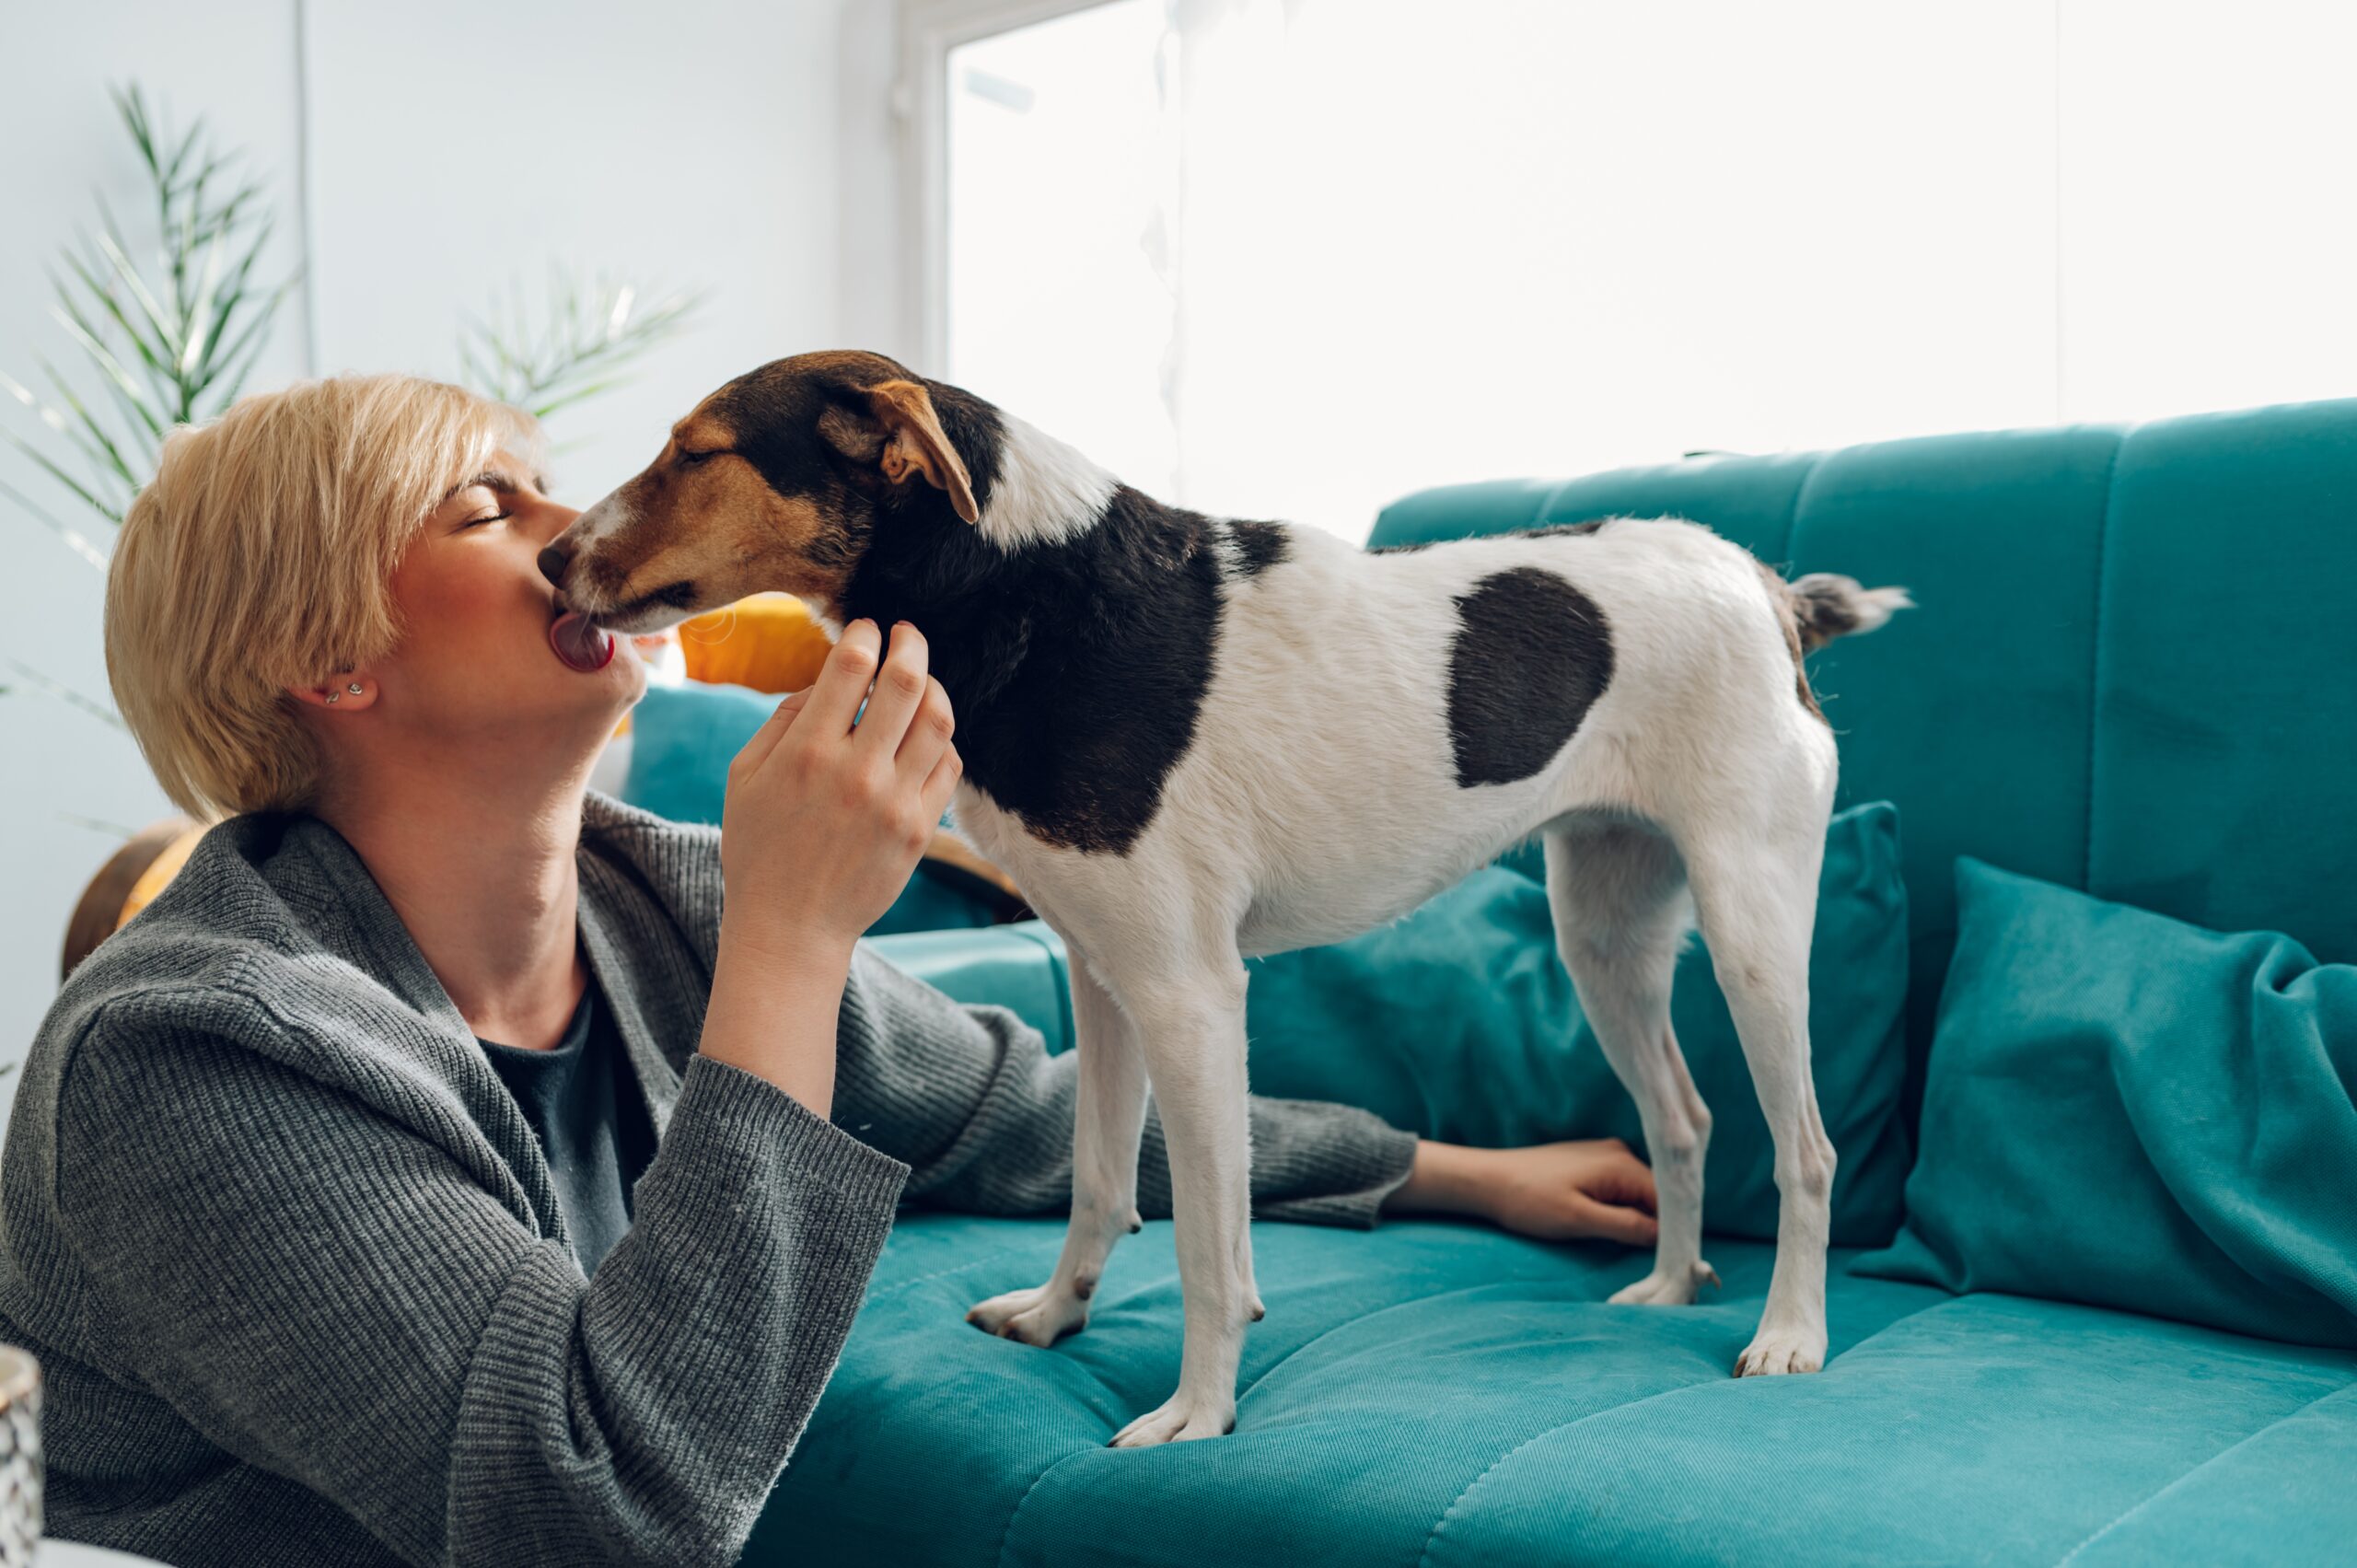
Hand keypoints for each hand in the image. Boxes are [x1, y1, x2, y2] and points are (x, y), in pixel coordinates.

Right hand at [717, 618, 962, 966]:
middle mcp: (856, 774)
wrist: (791, 926)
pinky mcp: (921, 830)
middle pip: (906, 683)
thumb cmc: (760, 846)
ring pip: (938, 722)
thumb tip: (830, 674)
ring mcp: (895, 803)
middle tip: (907, 633)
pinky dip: (942, 739)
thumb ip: (785, 717)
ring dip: (935, 688)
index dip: (864, 634)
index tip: (866, 627)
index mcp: (806, 753)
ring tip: (923, 680)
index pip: (850, 667)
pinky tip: (924, 734)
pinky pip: (949, 766)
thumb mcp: (745, 775)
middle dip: (911, 644)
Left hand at [1382, 1138, 1659, 1246]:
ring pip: (1640, 1192)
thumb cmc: (1529, 1200)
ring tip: (1641, 1246)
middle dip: (1662, 1223)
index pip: (1669, 1197)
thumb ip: (1626, 1226)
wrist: (1487, 1180)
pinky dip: (1626, 1208)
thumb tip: (1667, 1235)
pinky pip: (1623, 1188)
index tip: (1681, 1257)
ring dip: (1643, 1217)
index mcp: (1621, 1164)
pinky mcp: (1592, 1164)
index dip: (1677, 1227)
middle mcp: (1620, 1153)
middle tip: (1664, 1259)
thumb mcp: (1579, 1220)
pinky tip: (1620, 1227)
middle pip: (1658, 1193)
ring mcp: (1605, 1156)